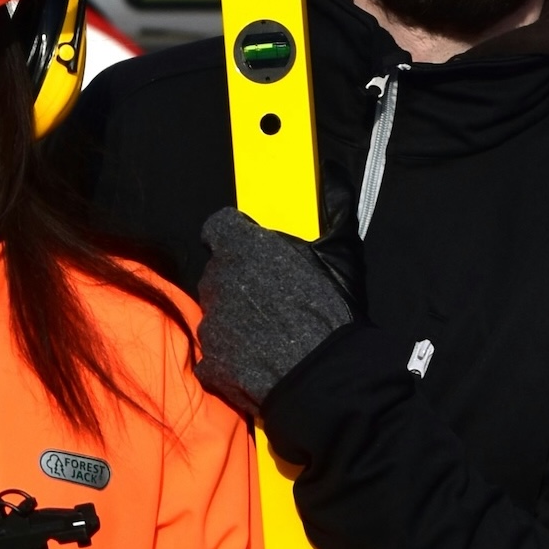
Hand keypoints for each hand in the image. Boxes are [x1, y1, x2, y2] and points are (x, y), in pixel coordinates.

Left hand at [195, 206, 359, 419]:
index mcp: (242, 247)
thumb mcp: (339, 253)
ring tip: (269, 336)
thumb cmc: (331, 312)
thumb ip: (331, 208)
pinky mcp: (209, 364)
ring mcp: (210, 325)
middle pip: (217, 273)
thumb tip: (332, 170)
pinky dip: (230, 358)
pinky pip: (214, 355)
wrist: (324, 378)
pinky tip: (258, 364)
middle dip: (237, 281)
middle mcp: (216, 280)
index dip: (236, 237)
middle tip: (271, 298)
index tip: (254, 250)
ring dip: (234, 320)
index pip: (219, 227)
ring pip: (215, 314)